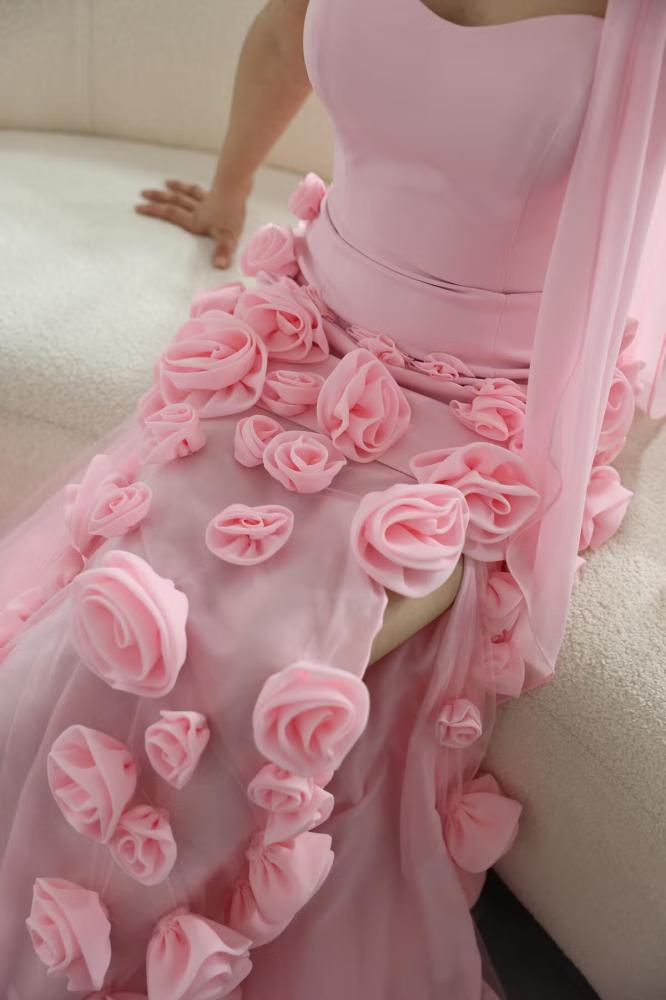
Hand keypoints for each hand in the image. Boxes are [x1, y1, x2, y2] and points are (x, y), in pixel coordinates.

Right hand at [135, 179, 249, 268]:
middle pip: (174, 202)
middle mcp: (197, 210)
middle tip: (143, 193)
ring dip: (175, 189)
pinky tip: (192, 186)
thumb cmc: (233, 214)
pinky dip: (193, 188)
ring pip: (186, 194)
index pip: (170, 215)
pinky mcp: (217, 194)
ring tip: (165, 183)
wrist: (239, 188)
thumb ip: (222, 251)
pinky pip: (200, 190)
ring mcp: (206, 200)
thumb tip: (219, 266)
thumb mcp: (228, 237)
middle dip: (158, 198)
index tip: (138, 207)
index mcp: (195, 221)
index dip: (154, 211)